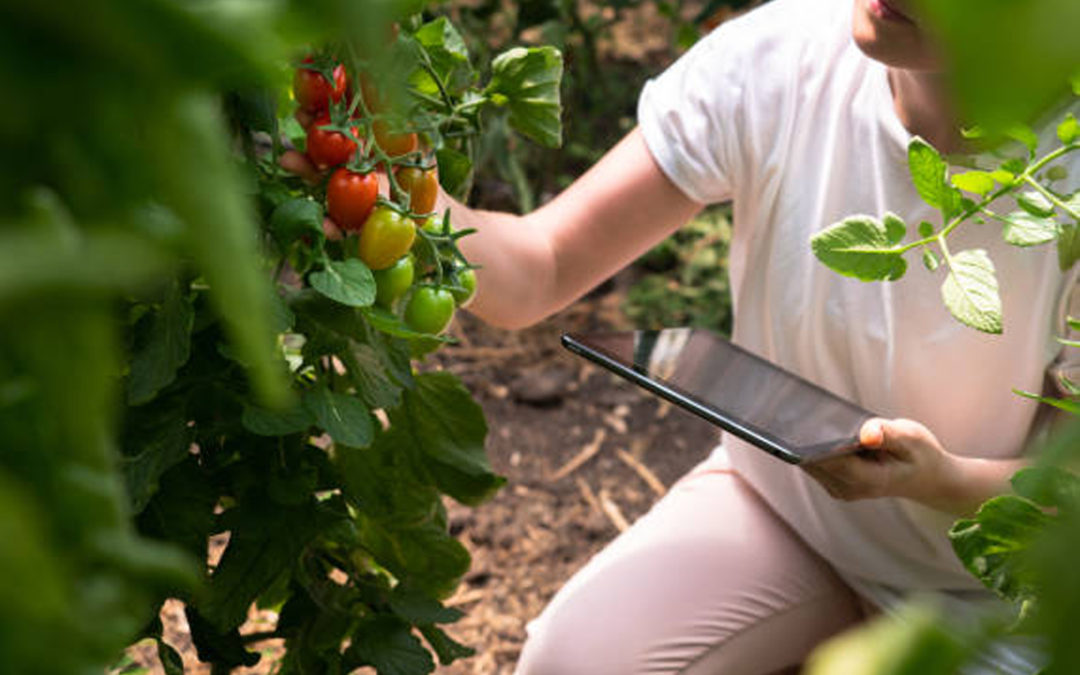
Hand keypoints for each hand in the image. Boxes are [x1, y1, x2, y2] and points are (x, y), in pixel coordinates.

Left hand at [803, 418, 963, 508]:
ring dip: (803, 441)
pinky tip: (808, 425)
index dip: (810, 440)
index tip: (796, 418)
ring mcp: (838, 488)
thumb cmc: (920, 455)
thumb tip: (868, 433)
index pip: (827, 459)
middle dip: (802, 437)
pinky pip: (813, 462)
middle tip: (791, 409)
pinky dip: (811, 445)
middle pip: (811, 460)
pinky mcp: (833, 481)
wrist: (926, 477)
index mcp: (867, 480)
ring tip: (794, 414)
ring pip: (807, 461)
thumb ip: (888, 434)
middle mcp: (847, 488)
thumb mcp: (912, 439)